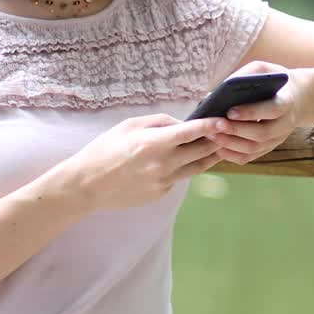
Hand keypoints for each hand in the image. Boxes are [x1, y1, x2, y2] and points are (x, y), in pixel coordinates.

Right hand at [56, 113, 223, 210]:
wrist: (88, 184)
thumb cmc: (105, 149)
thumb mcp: (129, 126)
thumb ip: (159, 122)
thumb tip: (182, 124)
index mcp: (153, 143)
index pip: (192, 132)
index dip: (211, 125)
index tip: (223, 120)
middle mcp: (163, 164)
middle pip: (201, 151)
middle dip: (216, 140)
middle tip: (225, 132)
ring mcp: (163, 181)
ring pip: (197, 168)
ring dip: (209, 156)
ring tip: (217, 147)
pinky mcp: (161, 193)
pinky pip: (179, 178)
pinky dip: (184, 168)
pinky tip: (181, 161)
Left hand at [210, 61, 300, 164]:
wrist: (297, 97)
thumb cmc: (273, 81)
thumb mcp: (263, 70)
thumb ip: (243, 77)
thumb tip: (215, 95)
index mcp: (287, 102)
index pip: (271, 110)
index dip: (251, 112)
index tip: (230, 111)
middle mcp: (285, 124)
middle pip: (261, 134)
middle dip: (235, 131)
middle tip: (213, 125)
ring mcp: (277, 139)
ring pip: (253, 148)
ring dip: (230, 143)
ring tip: (211, 134)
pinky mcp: (268, 147)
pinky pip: (249, 157)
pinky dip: (232, 154)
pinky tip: (217, 146)